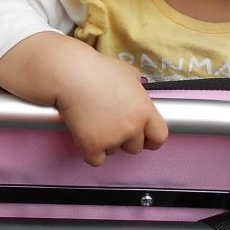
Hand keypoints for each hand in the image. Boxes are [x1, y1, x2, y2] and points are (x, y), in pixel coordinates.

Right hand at [0, 33, 166, 166]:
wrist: (70, 74)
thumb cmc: (96, 69)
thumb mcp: (127, 72)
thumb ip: (137, 86)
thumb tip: (138, 88)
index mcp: (144, 110)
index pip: (159, 137)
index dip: (151, 139)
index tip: (143, 138)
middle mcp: (132, 127)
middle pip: (135, 148)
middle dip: (124, 139)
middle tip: (109, 124)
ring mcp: (112, 139)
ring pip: (113, 152)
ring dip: (104, 142)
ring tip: (92, 121)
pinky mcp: (92, 146)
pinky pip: (96, 160)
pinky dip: (89, 151)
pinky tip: (83, 134)